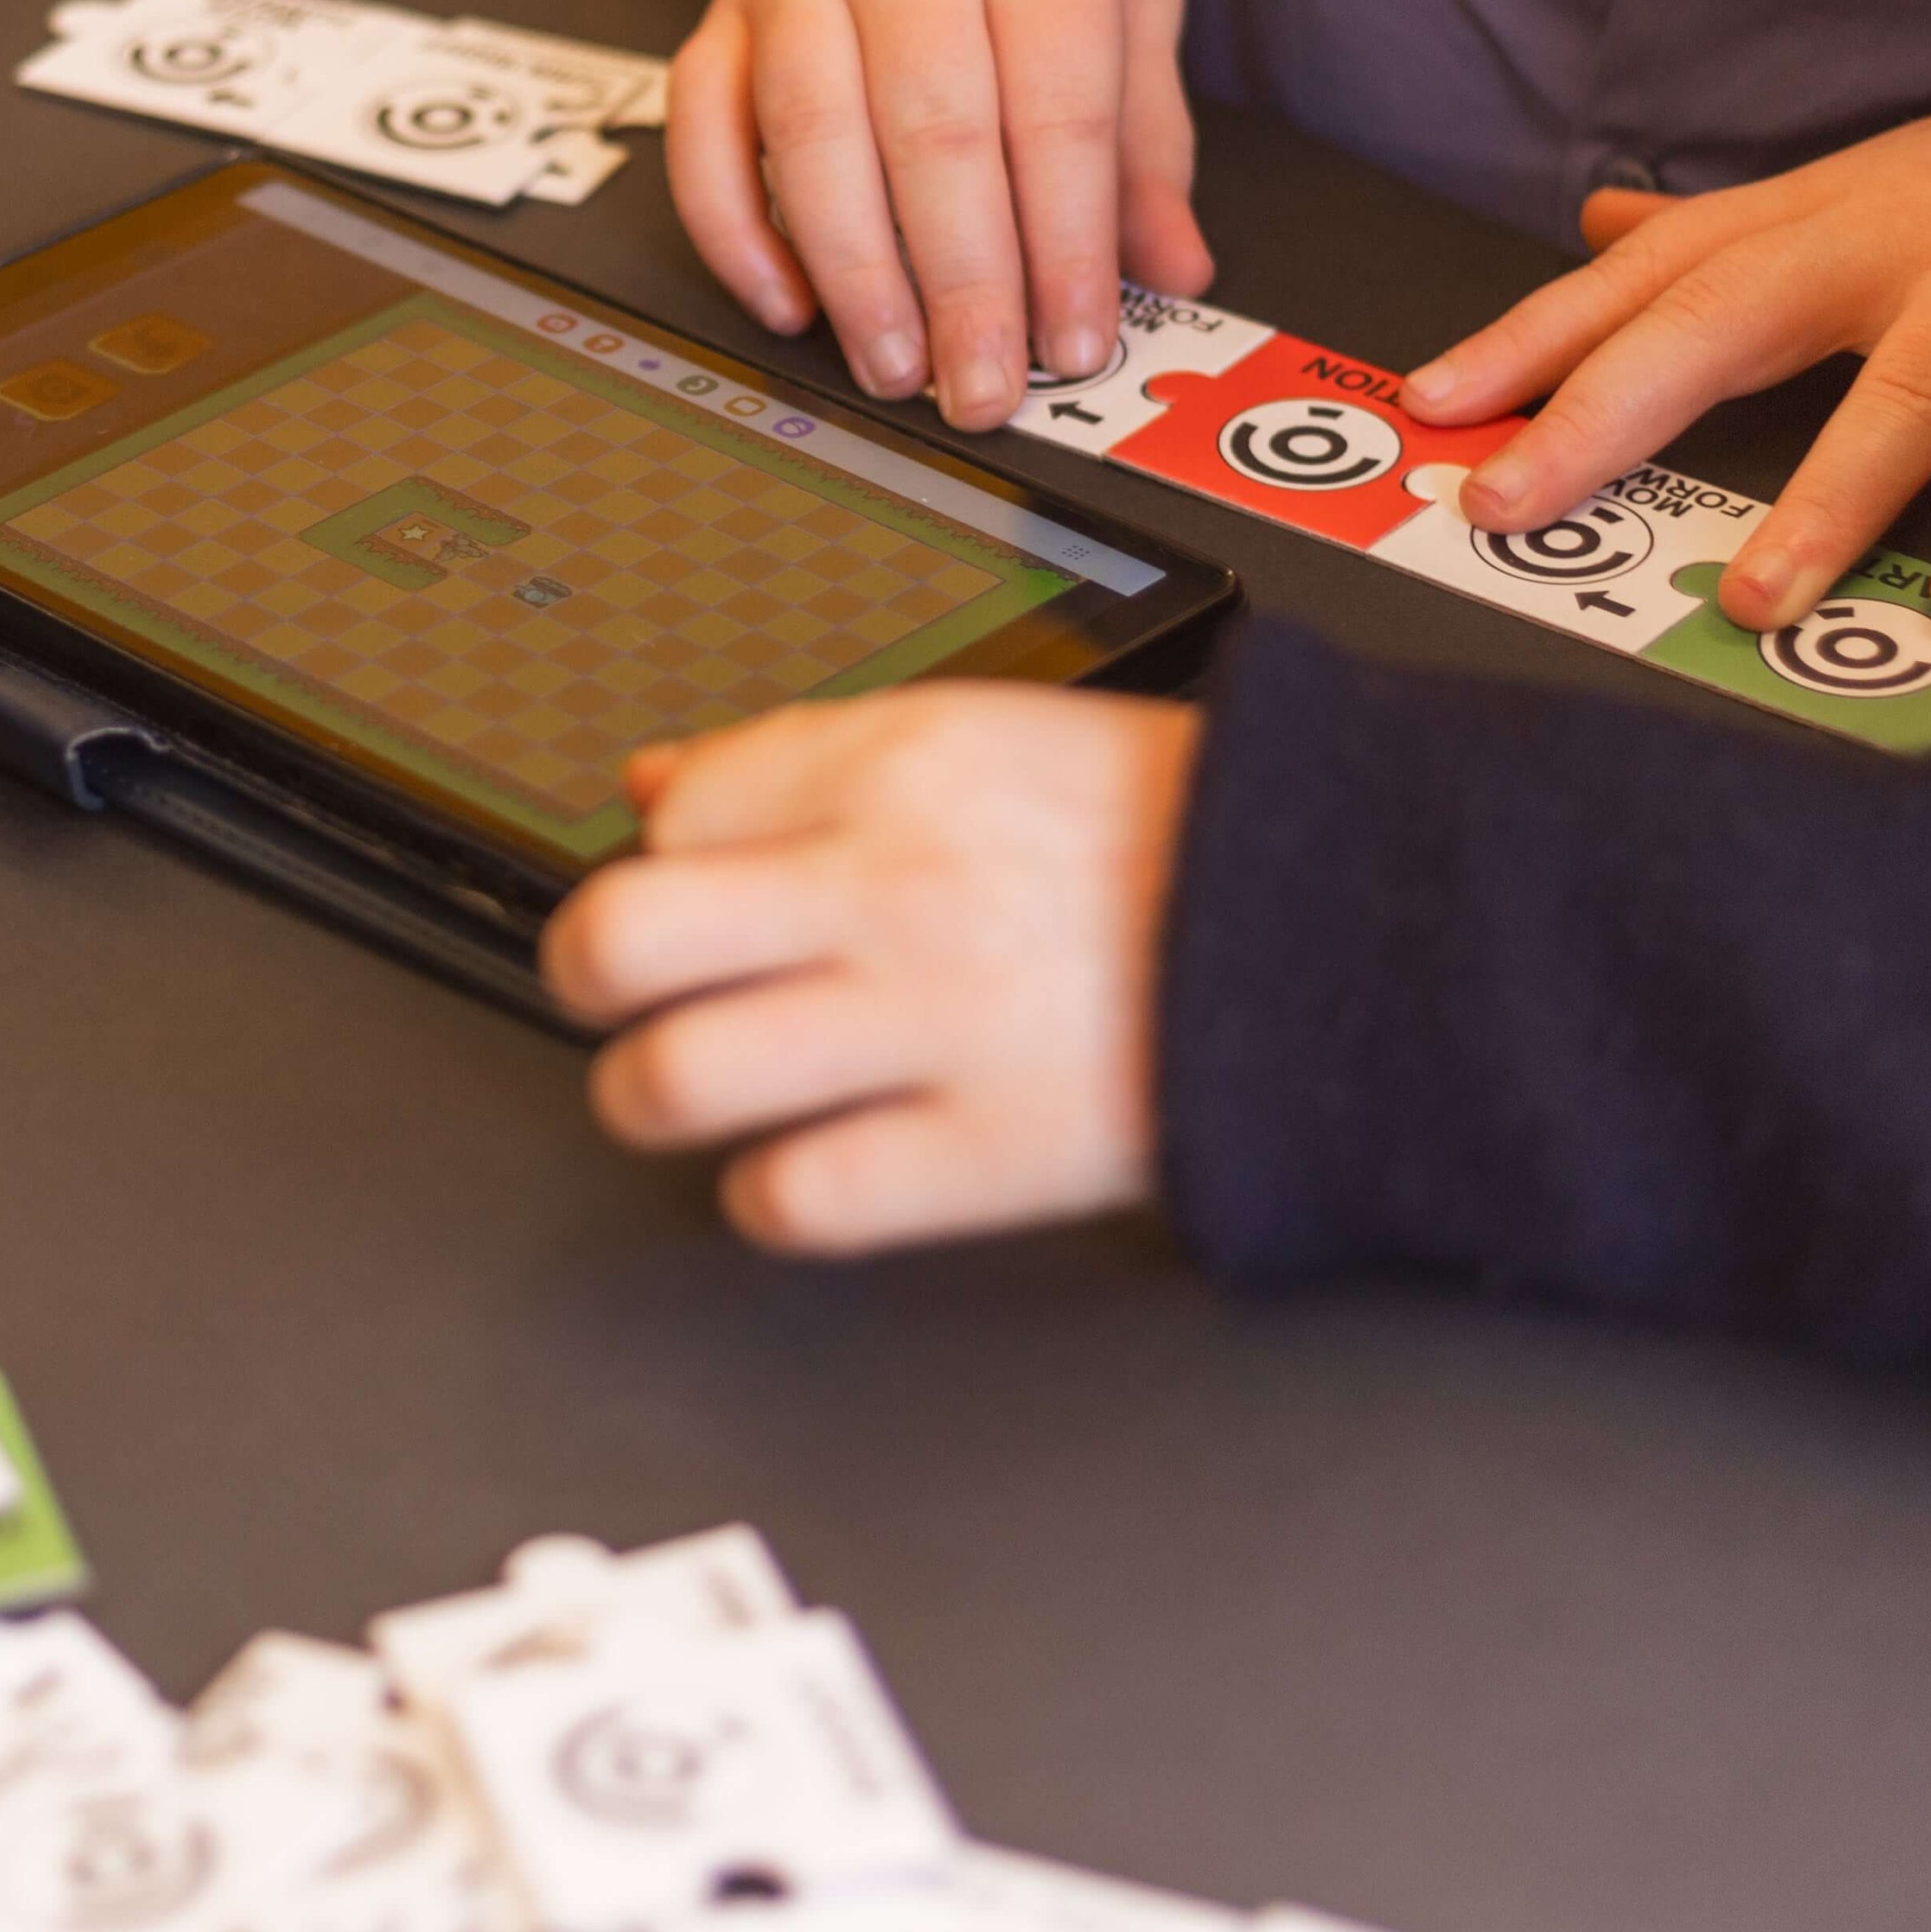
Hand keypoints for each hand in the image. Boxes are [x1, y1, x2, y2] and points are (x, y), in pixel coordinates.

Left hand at [542, 686, 1197, 1253]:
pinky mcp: (987, 1151)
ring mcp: (935, 1023)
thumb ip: (813, 753)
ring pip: (674, 1079)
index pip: (672, 815)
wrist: (1345, 926)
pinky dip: (772, 1198)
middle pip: (620, 937)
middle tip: (619, 994)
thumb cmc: (1165, 833)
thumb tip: (659, 783)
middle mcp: (895, 885)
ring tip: (692, 1087)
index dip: (666, 859)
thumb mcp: (986, 733)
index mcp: (896, 763)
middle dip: (585, 974)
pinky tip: (804, 1163)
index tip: (693, 894)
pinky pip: (793, 1198)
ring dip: (654, 1096)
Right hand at [667, 0, 1208, 435]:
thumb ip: (1146, 125)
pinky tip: (788, 305)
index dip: (1068, 237)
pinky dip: (733, 227)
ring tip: (898, 369)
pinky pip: (701, 126)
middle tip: (987, 392)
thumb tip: (1172, 269)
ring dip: (854, 271)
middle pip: (932, 128)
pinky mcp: (723, 7)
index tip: (1080, 344)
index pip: (1055, 100)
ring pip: (809, 135)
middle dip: (964, 281)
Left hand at [1398, 69, 1930, 628]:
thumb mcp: (1878, 199)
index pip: (1650, 271)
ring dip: (1825, 501)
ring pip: (1905, 390)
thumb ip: (1737, 232)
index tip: (1428, 403)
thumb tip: (1595, 225)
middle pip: (1733, 313)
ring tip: (1750, 603)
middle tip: (1510, 501)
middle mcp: (1906, 232)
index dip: (1533, 334)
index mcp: (1826, 209)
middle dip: (1609, 407)